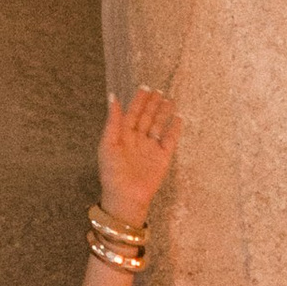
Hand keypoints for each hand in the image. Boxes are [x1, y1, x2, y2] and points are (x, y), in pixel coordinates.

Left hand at [96, 86, 179, 230]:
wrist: (126, 197)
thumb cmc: (112, 173)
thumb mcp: (108, 144)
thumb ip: (113, 121)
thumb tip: (113, 96)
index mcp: (123, 136)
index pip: (132, 114)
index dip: (138, 101)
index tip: (145, 87)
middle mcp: (138, 140)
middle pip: (147, 117)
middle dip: (153, 104)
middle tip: (159, 90)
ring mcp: (151, 149)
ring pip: (159, 126)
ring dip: (164, 113)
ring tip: (170, 100)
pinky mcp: (163, 158)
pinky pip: (170, 140)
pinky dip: (174, 129)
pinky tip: (178, 118)